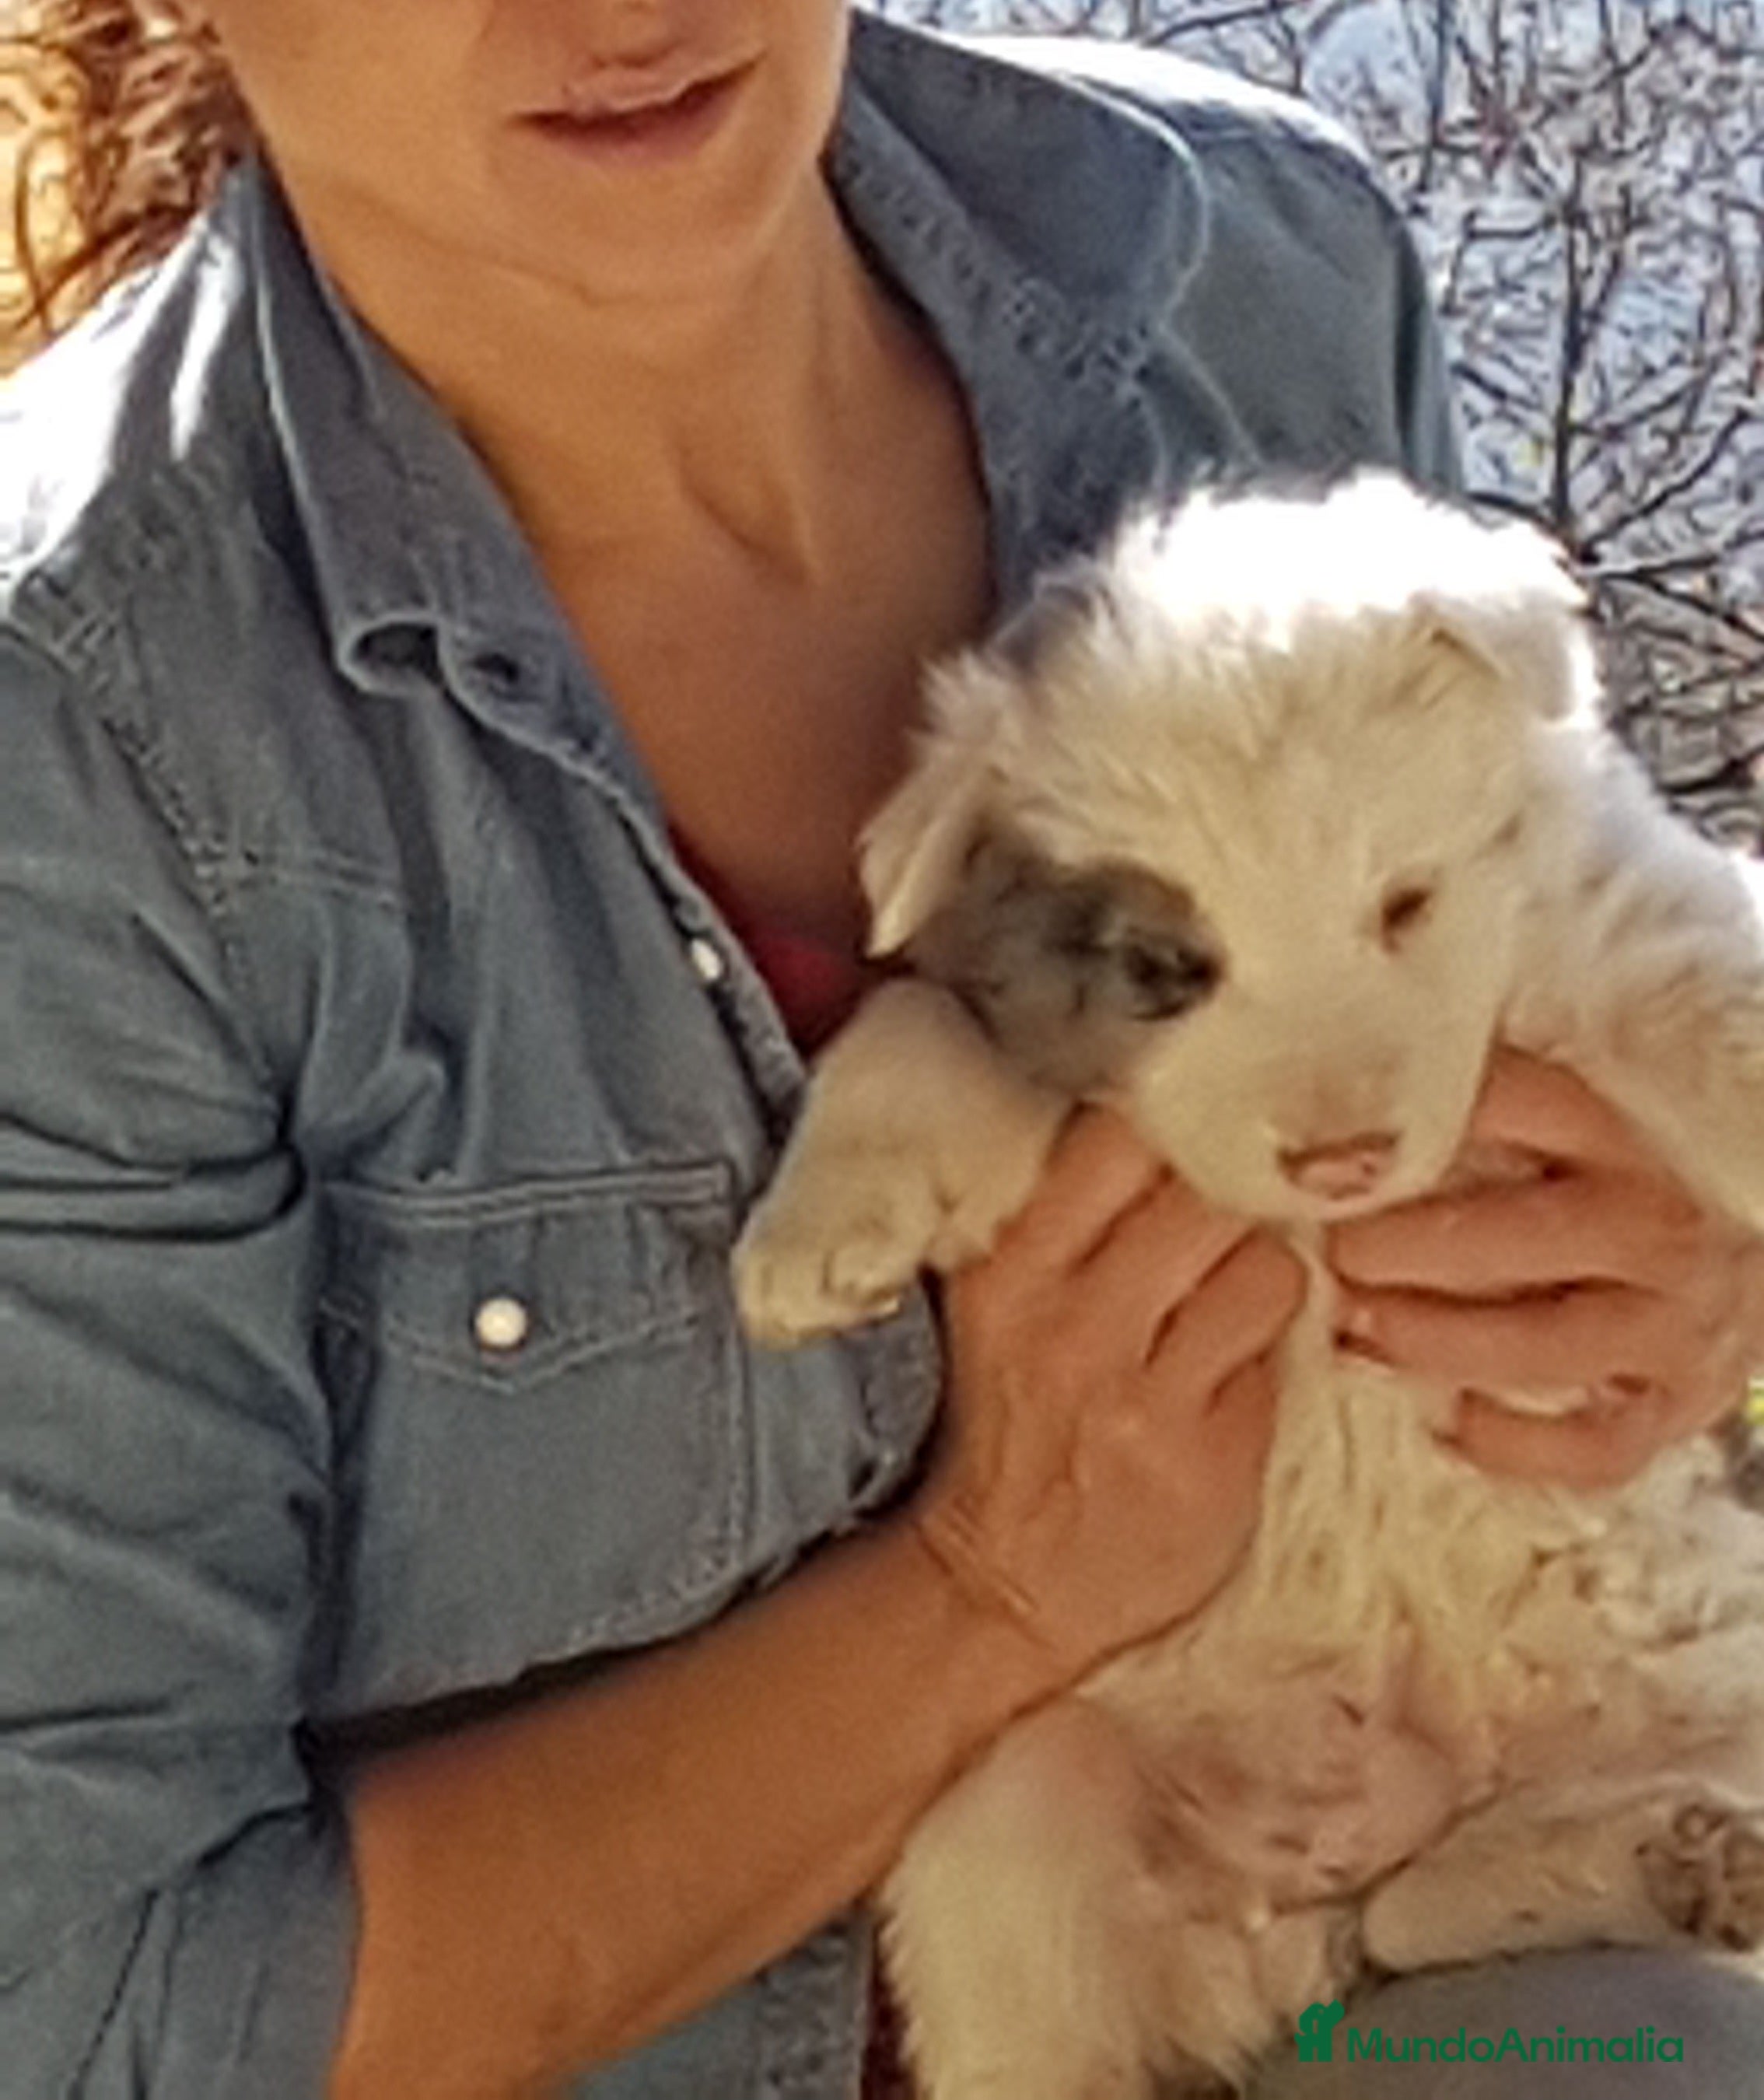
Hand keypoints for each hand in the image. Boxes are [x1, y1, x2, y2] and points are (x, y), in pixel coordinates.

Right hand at [914, 1106, 1304, 1679]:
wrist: (1003, 1584)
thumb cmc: (1012, 1426)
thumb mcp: (1003, 1309)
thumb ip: (1071, 1223)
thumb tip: (1174, 1125)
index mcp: (1012, 1274)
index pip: (1117, 1140)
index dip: (1180, 1125)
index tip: (1202, 1134)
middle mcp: (1075, 1328)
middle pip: (1208, 1195)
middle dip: (1236, 1199)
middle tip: (1234, 1220)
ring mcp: (1147, 1401)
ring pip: (1268, 1269)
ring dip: (1268, 1275)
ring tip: (1234, 1303)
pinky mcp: (1212, 1462)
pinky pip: (1281, 1361)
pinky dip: (1268, 1359)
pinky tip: (1231, 1377)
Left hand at [1329, 1049, 1763, 1488]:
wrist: (1734, 1259)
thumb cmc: (1601, 1187)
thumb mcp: (1551, 1135)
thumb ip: (1460, 1124)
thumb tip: (1323, 1138)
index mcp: (1616, 1134)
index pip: (1518, 1105)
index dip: (1409, 1130)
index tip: (1310, 1163)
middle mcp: (1651, 1226)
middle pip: (1530, 1234)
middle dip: (1416, 1248)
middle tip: (1336, 1255)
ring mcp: (1671, 1323)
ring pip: (1550, 1345)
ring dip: (1440, 1344)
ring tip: (1356, 1336)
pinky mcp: (1677, 1407)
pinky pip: (1594, 1445)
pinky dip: (1514, 1443)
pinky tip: (1445, 1421)